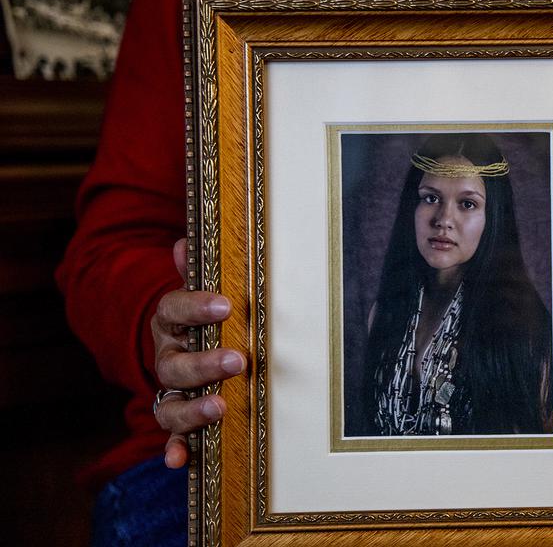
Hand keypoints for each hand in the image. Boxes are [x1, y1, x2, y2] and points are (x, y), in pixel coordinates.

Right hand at [151, 238, 246, 467]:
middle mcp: (166, 358)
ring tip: (219, 406)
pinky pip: (171, 437)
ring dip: (192, 409)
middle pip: (174, 363)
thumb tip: (185, 240)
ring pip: (169, 404)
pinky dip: (175, 449)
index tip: (225, 304)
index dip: (195, 306)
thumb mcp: (200, 292)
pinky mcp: (177, 420)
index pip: (173, 310)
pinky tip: (181, 461)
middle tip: (237, 359)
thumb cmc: (202, 317)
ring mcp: (170, 392)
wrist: (180, 342)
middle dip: (204, 363)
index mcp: (170, 323)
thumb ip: (196, 271)